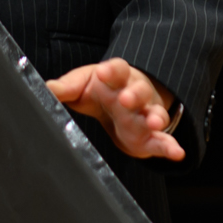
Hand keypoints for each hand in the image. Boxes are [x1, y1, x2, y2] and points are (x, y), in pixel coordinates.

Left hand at [45, 58, 185, 161]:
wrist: (122, 100)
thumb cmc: (101, 89)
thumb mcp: (81, 84)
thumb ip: (65, 87)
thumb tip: (44, 88)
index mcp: (117, 77)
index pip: (117, 69)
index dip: (112, 70)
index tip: (104, 72)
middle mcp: (135, 93)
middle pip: (138, 91)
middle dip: (134, 95)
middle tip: (126, 99)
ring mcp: (146, 113)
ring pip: (154, 113)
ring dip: (155, 117)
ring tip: (155, 123)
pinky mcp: (151, 136)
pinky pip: (163, 140)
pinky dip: (170, 146)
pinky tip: (178, 153)